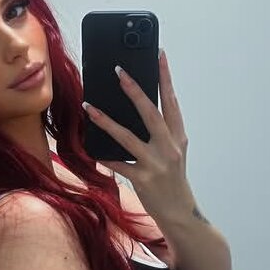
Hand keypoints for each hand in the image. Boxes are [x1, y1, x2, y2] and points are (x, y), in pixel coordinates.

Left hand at [83, 49, 192, 222]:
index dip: (165, 78)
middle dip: (134, 90)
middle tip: (119, 70)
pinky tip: (91, 148)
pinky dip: (105, 156)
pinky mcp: (143, 179)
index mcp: (178, 137)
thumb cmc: (172, 180)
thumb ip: (160, 133)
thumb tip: (135, 110)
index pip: (171, 101)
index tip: (159, 55)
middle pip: (151, 113)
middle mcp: (169, 148)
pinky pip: (118, 164)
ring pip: (128, 137)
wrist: (180, 213)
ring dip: (106, 121)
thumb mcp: (173, 153)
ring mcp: (156, 164)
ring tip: (89, 107)